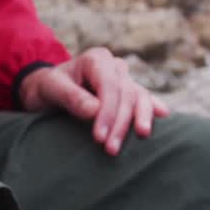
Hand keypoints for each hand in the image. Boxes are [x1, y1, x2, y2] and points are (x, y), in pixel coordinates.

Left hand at [17, 48, 169, 154]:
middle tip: (110, 149)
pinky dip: (151, 107)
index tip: (99, 138)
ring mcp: (123, 78)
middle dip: (120, 122)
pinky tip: (163, 115)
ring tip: (142, 136)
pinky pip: (143, 98)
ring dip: (139, 118)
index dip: (108, 112)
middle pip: (126, 93)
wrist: (46, 90)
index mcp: (96, 59)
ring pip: (139, 96)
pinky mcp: (127, 92)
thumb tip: (95, 111)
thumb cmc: (46, 88)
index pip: (109, 86)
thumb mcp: (50, 89)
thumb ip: (71, 97)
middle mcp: (113, 66)